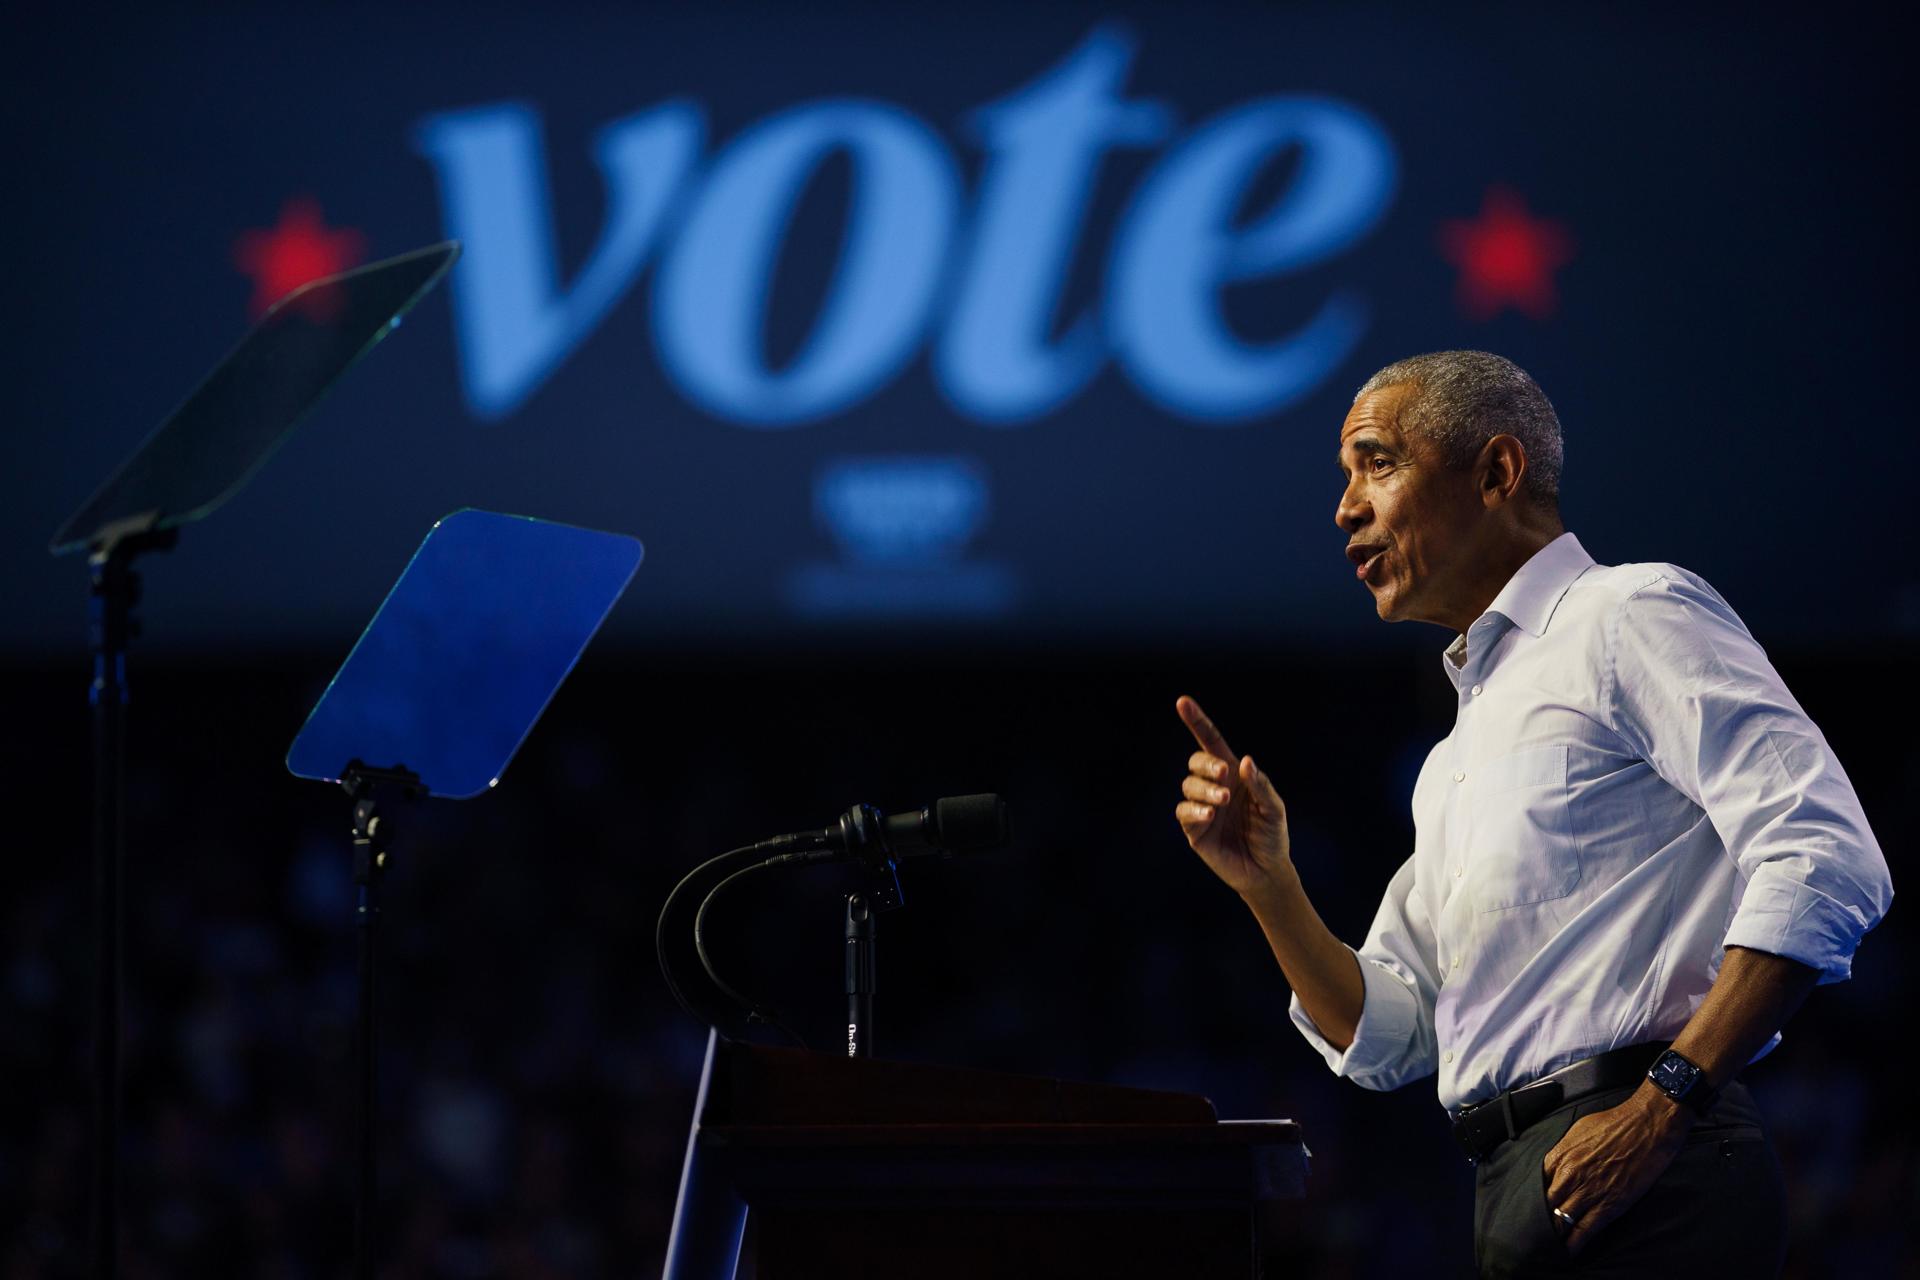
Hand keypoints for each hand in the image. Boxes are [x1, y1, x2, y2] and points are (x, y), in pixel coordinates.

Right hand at [1173, 696, 1292, 897]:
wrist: (1266, 871)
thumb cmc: (1273, 836)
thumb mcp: (1274, 808)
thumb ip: (1261, 785)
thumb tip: (1245, 762)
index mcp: (1233, 774)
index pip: (1210, 742)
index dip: (1196, 721)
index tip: (1183, 702)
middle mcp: (1214, 787)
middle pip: (1196, 761)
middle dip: (1207, 765)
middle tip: (1225, 775)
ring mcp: (1202, 807)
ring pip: (1189, 785)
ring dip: (1204, 789)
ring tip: (1222, 803)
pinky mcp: (1194, 830)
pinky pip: (1183, 812)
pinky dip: (1194, 810)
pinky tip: (1209, 816)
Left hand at [1541, 1084, 1693, 1254]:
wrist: (1646, 1125)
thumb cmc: (1614, 1123)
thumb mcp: (1577, 1130)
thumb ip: (1563, 1150)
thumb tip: (1556, 1166)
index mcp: (1559, 1156)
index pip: (1536, 1185)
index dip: (1533, 1199)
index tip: (1530, 1209)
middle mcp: (1569, 1175)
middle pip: (1546, 1205)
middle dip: (1540, 1220)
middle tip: (1534, 1232)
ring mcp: (1589, 1191)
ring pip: (1562, 1220)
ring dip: (1555, 1234)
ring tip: (1549, 1246)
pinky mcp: (1610, 1205)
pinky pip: (1586, 1230)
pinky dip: (1575, 1243)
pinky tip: (1568, 1251)